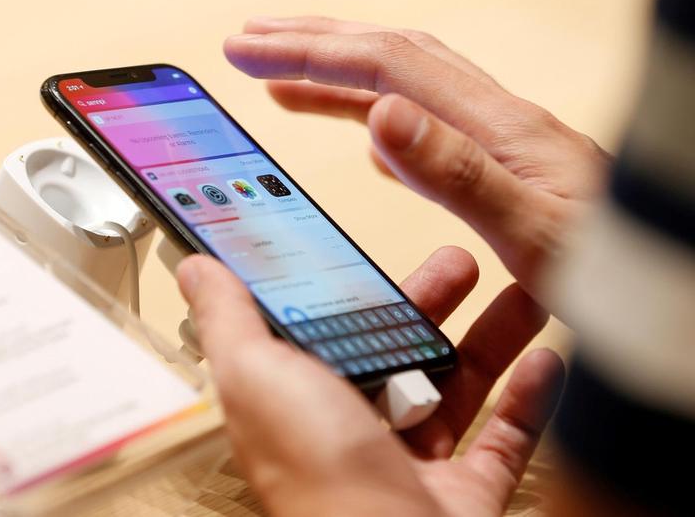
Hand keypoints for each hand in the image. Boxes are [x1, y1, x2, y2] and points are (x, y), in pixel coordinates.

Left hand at [177, 251, 563, 516]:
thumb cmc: (316, 479)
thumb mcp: (256, 375)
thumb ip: (230, 319)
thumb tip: (198, 270)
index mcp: (299, 402)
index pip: (326, 331)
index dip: (352, 288)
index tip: (378, 248)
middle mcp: (352, 433)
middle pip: (398, 353)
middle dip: (432, 303)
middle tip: (460, 262)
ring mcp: (411, 464)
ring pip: (456, 388)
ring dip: (489, 339)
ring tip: (516, 292)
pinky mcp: (463, 494)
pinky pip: (504, 439)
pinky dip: (528, 398)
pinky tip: (543, 359)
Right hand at [223, 16, 611, 296]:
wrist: (669, 277)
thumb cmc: (618, 265)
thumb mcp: (537, 229)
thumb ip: (458, 174)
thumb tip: (382, 114)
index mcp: (496, 127)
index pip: (387, 66)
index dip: (313, 53)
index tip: (250, 51)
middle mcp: (494, 121)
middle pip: (389, 56)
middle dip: (312, 44)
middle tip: (248, 44)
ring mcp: (496, 142)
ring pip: (402, 87)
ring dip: (336, 76)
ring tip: (282, 82)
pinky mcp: (500, 170)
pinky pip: (425, 129)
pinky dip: (378, 119)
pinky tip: (367, 136)